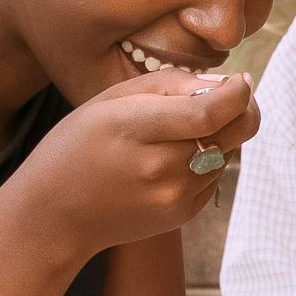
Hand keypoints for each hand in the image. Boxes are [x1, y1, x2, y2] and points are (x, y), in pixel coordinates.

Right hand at [4, 68, 258, 262]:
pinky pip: (214, 176)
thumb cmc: (76, 146)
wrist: (53, 216)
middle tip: (232, 96)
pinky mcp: (181, 214)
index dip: (237, 93)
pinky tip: (170, 159)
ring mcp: (173, 196)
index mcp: (134, 129)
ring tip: (178, 131)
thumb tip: (222, 84)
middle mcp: (159, 167)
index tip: (240, 80)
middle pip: (233, 132)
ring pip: (227, 152)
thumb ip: (167, 85)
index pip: (209, 113)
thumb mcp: (107, 101)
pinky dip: (205, 161)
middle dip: (243, 108)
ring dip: (219, 135)